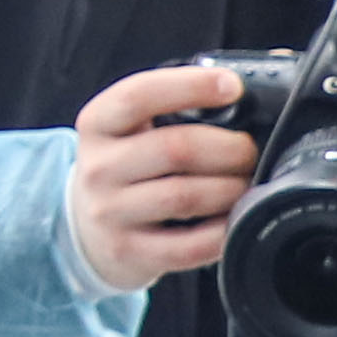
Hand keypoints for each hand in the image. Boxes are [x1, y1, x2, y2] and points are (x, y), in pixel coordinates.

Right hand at [68, 64, 258, 293]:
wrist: (87, 226)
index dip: (191, 86)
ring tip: (245, 183)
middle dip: (229, 148)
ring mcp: (109, 212)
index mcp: (97, 123)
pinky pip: (188, 245)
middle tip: (250, 150)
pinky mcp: (127, 251)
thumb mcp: (130, 128)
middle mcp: (97, 166)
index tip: (232, 87)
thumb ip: (173, 105)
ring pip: (185, 196)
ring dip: (230, 189)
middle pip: (175, 148)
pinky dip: (222, 231)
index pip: (139, 95)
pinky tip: (233, 219)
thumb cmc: (127, 166)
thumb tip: (245, 85)